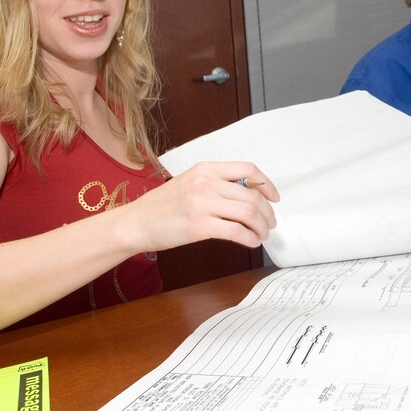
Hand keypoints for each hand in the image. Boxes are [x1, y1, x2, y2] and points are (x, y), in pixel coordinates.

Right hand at [131, 161, 279, 251]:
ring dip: (261, 227)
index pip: (248, 169)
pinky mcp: (199, 227)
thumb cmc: (163, 205)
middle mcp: (205, 183)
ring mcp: (202, 204)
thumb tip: (249, 194)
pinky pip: (236, 232)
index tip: (274, 198)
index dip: (266, 184)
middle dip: (268, 213)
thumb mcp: (191, 182)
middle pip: (252, 196)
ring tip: (261, 234)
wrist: (136, 223)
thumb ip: (217, 183)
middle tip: (270, 223)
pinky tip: (251, 242)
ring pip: (248, 213)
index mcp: (205, 168)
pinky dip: (250, 238)